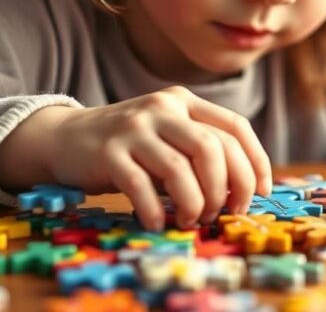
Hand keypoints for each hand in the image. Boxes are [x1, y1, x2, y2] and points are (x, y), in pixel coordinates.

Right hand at [46, 86, 271, 230]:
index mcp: (185, 101)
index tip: (261, 193)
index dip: (256, 161)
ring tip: (191, 219)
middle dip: (227, 187)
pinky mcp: (108, 151)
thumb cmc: (129, 146)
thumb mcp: (168, 137)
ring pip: (180, 168)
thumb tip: (240, 193)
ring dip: (194, 202)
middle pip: (213, 147)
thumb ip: (199, 154)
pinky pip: (140, 186)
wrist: (64, 137)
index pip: (235, 126)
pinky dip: (154, 211)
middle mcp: (163, 108)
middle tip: (222, 212)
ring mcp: (134, 127)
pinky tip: (157, 223)